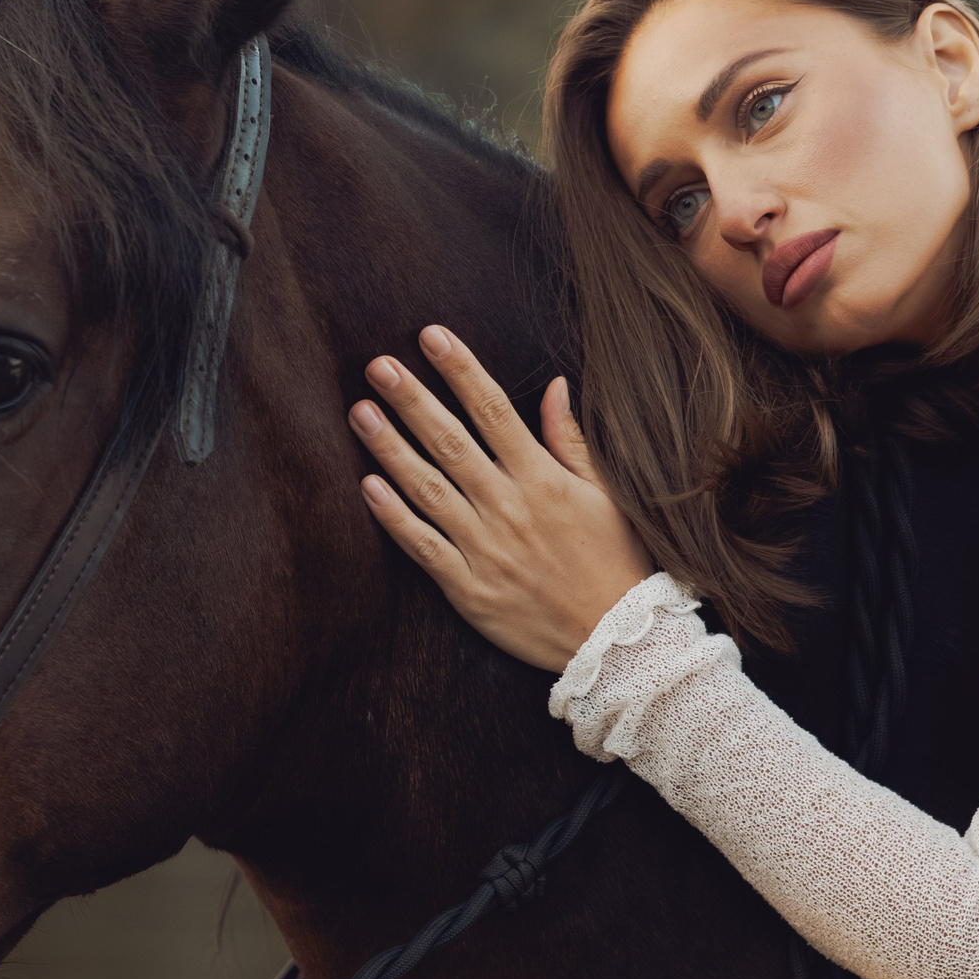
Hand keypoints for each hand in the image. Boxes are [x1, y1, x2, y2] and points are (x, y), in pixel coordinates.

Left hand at [350, 325, 655, 671]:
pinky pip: (423, 546)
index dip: (461, 371)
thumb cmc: (616, 561)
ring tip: (360, 411)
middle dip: (413, 400)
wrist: (618, 642)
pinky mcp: (468, 588)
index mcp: (543, 480)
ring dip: (390, 448)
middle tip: (378, 366)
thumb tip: (555, 385)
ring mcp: (485, 548)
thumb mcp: (606, 495)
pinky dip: (394, 517)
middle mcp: (509, 508)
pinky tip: (367, 485)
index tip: (431, 336)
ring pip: (428, 489)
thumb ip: (573, 441)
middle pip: (451, 442)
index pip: (494, 411)